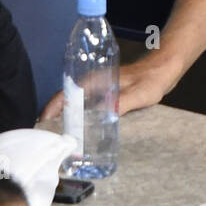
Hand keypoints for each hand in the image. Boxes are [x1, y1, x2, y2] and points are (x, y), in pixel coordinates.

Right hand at [37, 53, 178, 122]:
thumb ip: (121, 104)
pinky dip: (77, 114)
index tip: (41, 123)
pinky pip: (85, 104)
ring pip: (75, 101)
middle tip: (47, 136)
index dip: (51, 107)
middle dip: (54, 115)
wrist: (164, 68)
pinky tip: (79, 128)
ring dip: (65, 115)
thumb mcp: (138, 94)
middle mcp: (93, 83)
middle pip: (66, 98)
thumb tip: (102, 117)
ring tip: (58, 136)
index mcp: (95, 81)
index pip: (66, 93)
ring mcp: (99, 87)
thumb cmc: (151, 79)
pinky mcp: (105, 92)